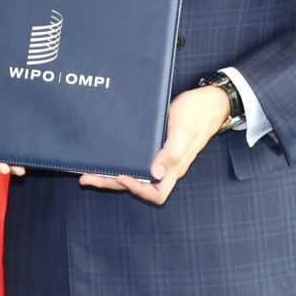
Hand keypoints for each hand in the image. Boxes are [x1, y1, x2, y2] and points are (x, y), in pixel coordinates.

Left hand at [78, 84, 228, 204]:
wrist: (209, 102)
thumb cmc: (198, 115)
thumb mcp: (184, 130)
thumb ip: (172, 152)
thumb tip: (155, 173)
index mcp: (175, 168)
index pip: (156, 193)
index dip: (138, 189)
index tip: (122, 176)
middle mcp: (166, 167)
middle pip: (139, 185)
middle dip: (112, 183)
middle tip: (86, 178)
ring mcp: (161, 157)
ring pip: (135, 173)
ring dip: (112, 174)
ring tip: (88, 171)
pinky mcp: (156, 146)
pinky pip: (137, 159)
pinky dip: (121, 161)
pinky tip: (108, 156)